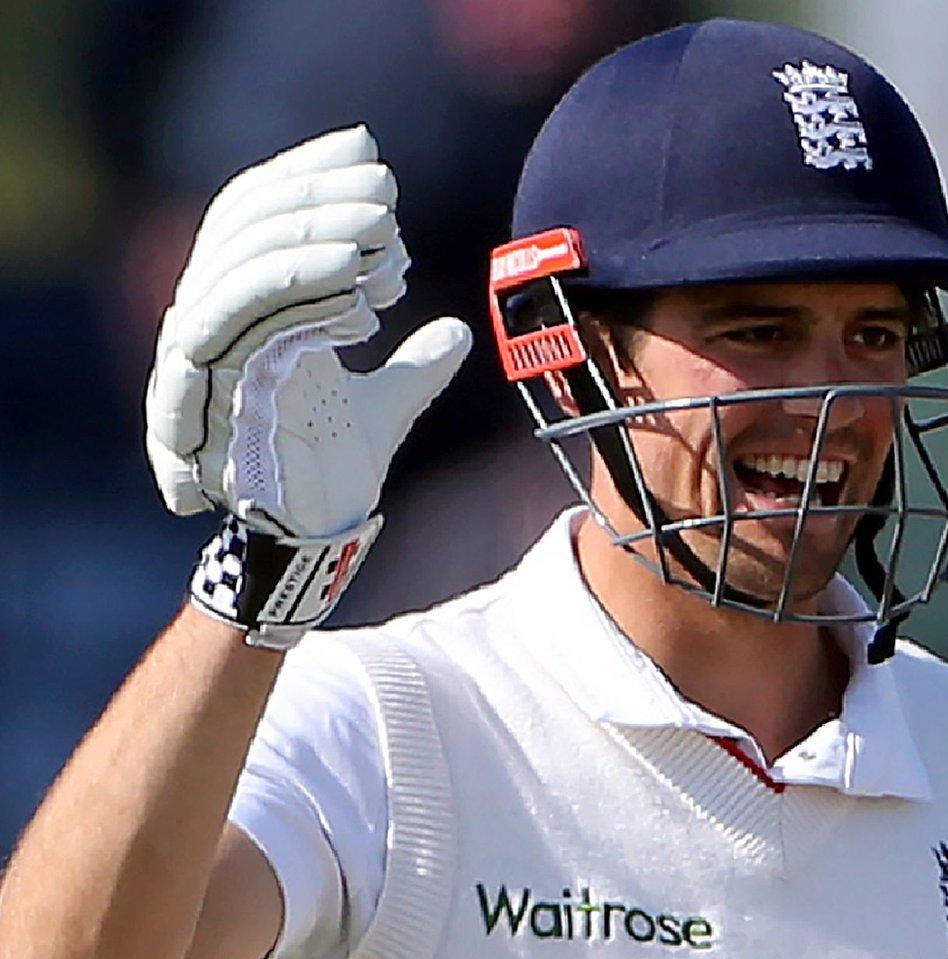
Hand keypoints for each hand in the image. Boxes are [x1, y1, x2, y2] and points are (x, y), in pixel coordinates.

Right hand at [144, 124, 471, 539]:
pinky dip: (298, 293)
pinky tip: (361, 293)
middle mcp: (211, 322)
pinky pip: (240, 320)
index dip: (304, 175)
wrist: (314, 539)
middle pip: (245, 227)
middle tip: (388, 187)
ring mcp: (203, 355)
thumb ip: (419, 365)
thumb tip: (461, 330)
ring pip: (241, 266)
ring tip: (385, 233)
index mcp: (244, 313)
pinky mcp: (208, 392)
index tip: (366, 147)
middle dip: (317, 196)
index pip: (255, 215)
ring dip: (313, 237)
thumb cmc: (334, 475)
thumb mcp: (389, 404)